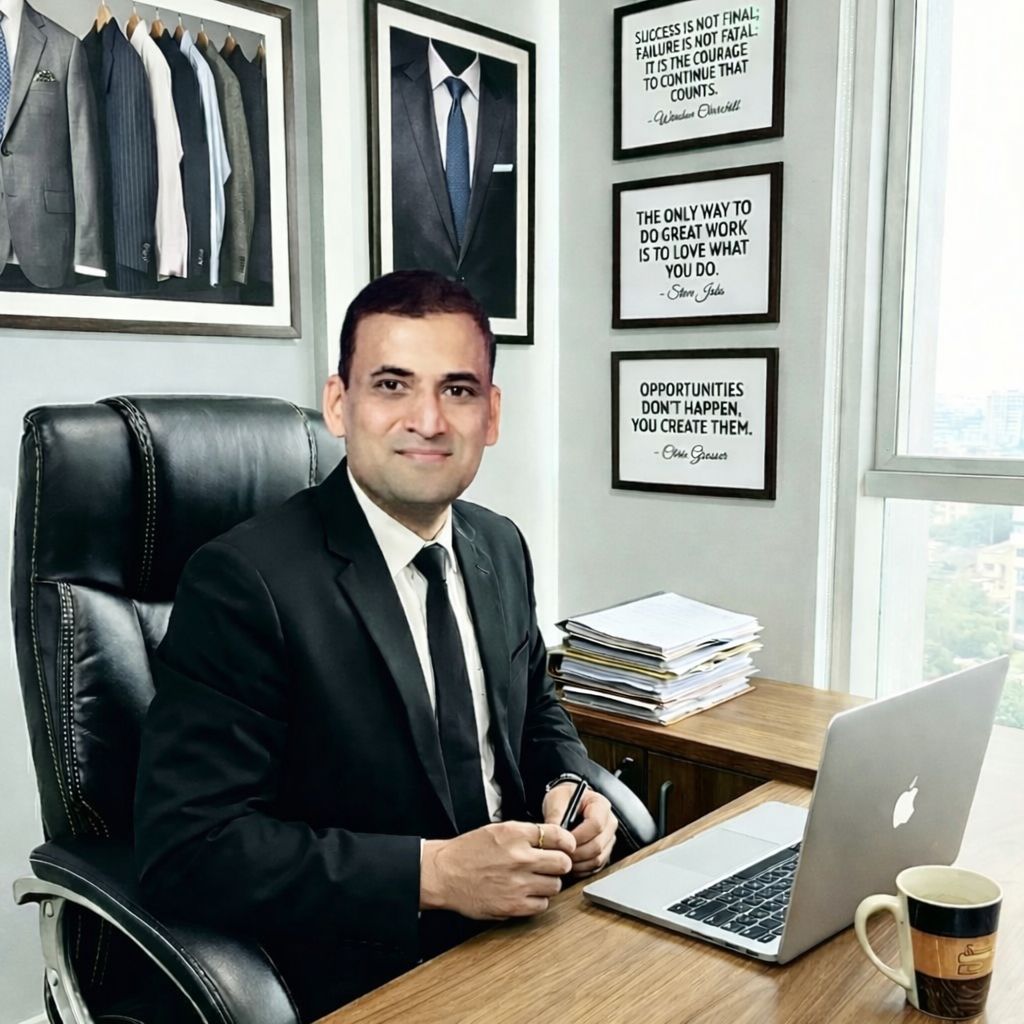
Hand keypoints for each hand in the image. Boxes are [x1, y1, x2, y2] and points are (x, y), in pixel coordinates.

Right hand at [420, 821, 574, 919]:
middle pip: (563, 863)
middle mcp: (520, 858)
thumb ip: (526, 834)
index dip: (567, 842)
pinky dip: (538, 900)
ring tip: (534, 880)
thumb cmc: (468, 851)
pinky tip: (526, 893)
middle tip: (552, 865)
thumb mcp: (498, 830)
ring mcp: (518, 884)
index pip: (559, 835)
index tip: (567, 846)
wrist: (444, 874)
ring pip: (555, 886)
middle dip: (560, 863)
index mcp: (516, 835)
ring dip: (549, 883)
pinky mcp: (513, 906)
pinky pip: (542, 905)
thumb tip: (553, 839)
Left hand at [542, 783, 616, 875]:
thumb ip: (555, 816)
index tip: (562, 840)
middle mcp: (609, 823)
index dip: (578, 836)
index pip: (596, 825)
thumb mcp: (556, 799)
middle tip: (558, 854)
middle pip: (598, 845)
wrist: (568, 803)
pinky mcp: (605, 852)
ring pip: (597, 859)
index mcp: (601, 805)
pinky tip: (568, 863)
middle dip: (576, 853)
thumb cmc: (564, 798)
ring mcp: (609, 839)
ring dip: (578, 863)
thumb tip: (553, 836)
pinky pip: (595, 867)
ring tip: (561, 858)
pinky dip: (581, 869)